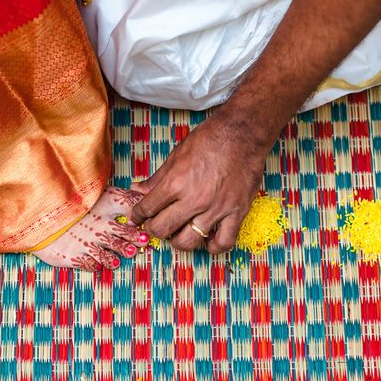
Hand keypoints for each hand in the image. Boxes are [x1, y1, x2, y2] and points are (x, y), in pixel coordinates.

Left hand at [131, 114, 268, 253]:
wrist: (243, 133)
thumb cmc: (210, 140)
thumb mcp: (176, 155)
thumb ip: (157, 178)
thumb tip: (137, 189)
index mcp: (176, 183)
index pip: (147, 208)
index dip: (138, 216)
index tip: (137, 218)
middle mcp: (194, 199)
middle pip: (163, 229)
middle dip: (154, 229)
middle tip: (157, 224)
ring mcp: (216, 209)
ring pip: (189, 241)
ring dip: (179, 241)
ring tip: (180, 233)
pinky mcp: (236, 212)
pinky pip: (223, 242)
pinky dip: (213, 247)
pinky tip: (207, 240)